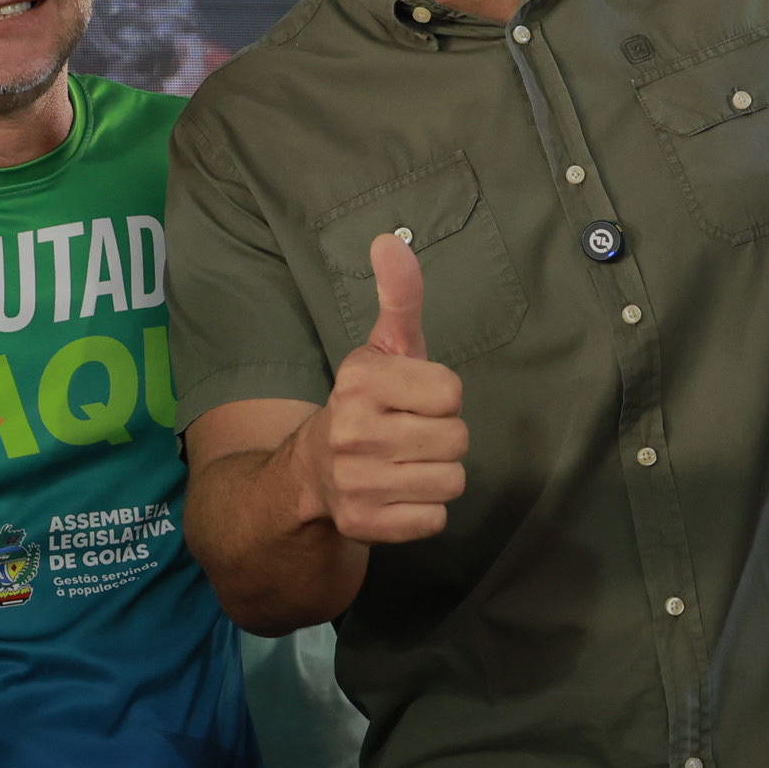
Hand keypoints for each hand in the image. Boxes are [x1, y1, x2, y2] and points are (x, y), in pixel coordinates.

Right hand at [304, 234, 468, 545]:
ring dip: (436, 475)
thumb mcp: (383, 348)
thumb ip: (398, 296)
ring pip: (451, 481)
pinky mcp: (362, 525)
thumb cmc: (367, 404)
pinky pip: (435, 520)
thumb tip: (389, 242)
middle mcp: (352, 430)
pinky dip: (423, 511)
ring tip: (403, 465)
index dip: (440, 397)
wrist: (311, 473)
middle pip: (457, 440)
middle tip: (408, 436)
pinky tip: (396, 494)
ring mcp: (355, 482)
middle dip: (442, 438)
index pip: (452, 394)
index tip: (411, 400)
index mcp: (360, 380)